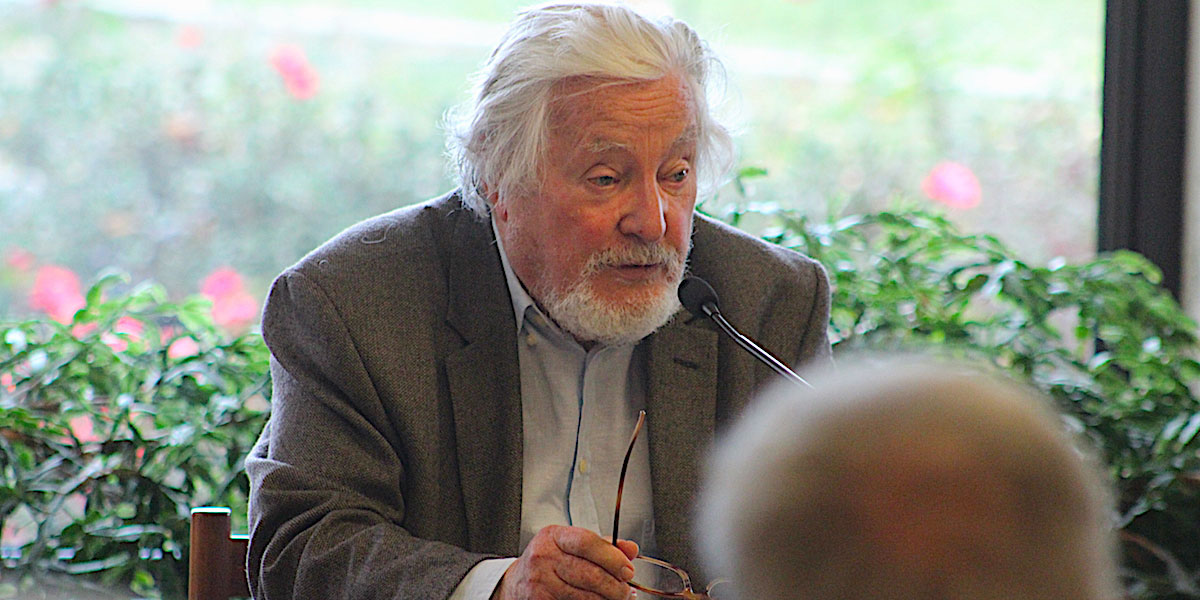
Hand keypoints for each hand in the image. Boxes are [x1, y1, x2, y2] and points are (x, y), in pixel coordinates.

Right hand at [493, 525, 638, 599]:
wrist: (516, 583)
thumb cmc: (548, 561)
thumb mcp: (570, 545)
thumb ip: (602, 546)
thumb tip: (631, 549)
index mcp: (553, 536)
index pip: (587, 542)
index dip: (612, 557)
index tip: (628, 570)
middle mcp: (543, 557)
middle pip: (589, 573)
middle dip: (615, 586)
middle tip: (626, 591)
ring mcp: (540, 582)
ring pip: (584, 596)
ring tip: (615, 599)